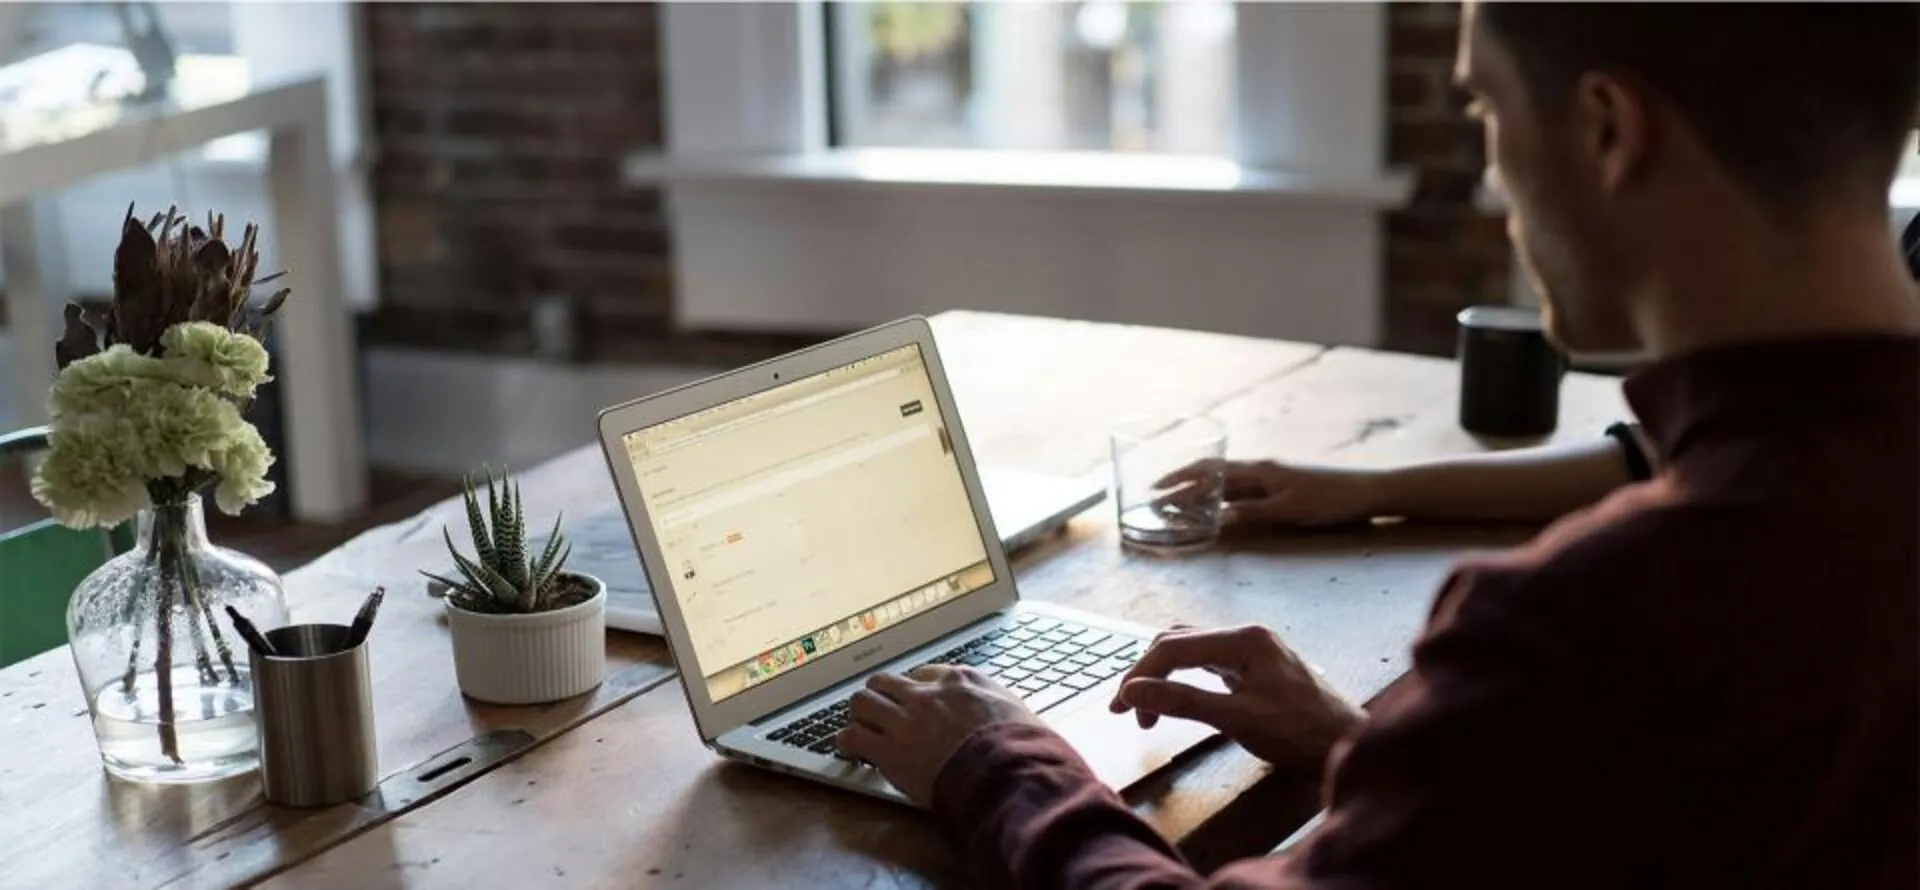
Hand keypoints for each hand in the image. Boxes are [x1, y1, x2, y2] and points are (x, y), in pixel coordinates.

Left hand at [836, 665, 1043, 805]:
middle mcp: (925, 695)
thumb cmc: (1019, 745)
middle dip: (881, 696)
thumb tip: (994, 705)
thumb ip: (994, 699)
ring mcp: (904, 721)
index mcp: (957, 681)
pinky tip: (853, 751)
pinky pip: (852, 737)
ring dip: (861, 715)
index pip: (922, 674)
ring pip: (862, 702)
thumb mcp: (1015, 707)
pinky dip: (849, 743)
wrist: (1005, 772)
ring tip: (863, 728)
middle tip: (883, 712)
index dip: (914, 689)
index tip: (913, 700)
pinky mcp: (889, 751)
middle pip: (885, 682)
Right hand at [1110, 625, 1360, 769]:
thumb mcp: (1237, 720)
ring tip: (1147, 711)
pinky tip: (1178, 699)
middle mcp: (1247, 636)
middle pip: (1178, 642)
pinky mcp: (1257, 668)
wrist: (1349, 745)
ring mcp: (1253, 651)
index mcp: (1244, 640)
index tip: (1120, 708)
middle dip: (1147, 674)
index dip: (1140, 676)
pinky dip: (1184, 679)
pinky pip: (1208, 663)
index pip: (1173, 647)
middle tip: (1127, 711)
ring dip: (1164, 676)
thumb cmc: (1302, 734)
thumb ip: (1183, 701)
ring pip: (1191, 651)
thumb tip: (1133, 692)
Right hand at [1162, 459, 1382, 528]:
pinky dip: (1221, 497)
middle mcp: (1260, 469)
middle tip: (1157, 498)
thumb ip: (1252, 512)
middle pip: (1212, 473)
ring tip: (1178, 505)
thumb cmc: (1328, 500)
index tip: (1156, 490)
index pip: (1210, 471)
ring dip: (1200, 491)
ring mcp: (1269, 476)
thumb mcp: (1288, 510)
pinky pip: (1240, 489)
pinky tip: (1216, 508)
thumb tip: (1217, 518)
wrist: (1365, 491)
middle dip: (1182, 484)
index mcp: (1258, 470)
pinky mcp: (1279, 486)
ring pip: (1225, 482)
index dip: (1181, 479)